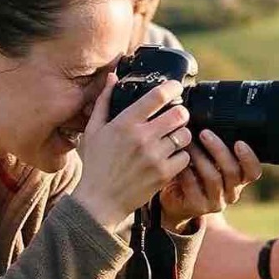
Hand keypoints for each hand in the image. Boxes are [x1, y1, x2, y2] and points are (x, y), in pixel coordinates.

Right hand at [69, 81, 192, 230]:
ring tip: (173, 137)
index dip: (172, 87)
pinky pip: (185, 157)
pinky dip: (181, 156)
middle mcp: (142, 138)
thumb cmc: (96, 165)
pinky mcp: (163, 174)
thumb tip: (113, 77)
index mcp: (125, 123)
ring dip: (182, 134)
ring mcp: (155, 157)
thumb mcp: (94, 130)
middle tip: (177, 116)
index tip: (176, 86)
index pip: (157, 96)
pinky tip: (171, 156)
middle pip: (179, 113)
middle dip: (181, 112)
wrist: (99, 201)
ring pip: (185, 135)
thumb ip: (104, 101)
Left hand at [160, 130, 262, 230]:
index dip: (249, 158)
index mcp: (239, 178)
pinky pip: (194, 187)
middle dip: (219, 150)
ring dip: (200, 157)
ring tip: (188, 143)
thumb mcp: (208, 159)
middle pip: (233, 172)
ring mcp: (216, 202)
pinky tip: (179, 160)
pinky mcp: (198, 207)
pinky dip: (186, 171)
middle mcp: (231, 192)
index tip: (239, 142)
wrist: (175, 200)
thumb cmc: (194, 172)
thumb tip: (212, 118)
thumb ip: (214, 146)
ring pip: (213, 178)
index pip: (253, 171)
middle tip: (204, 133)